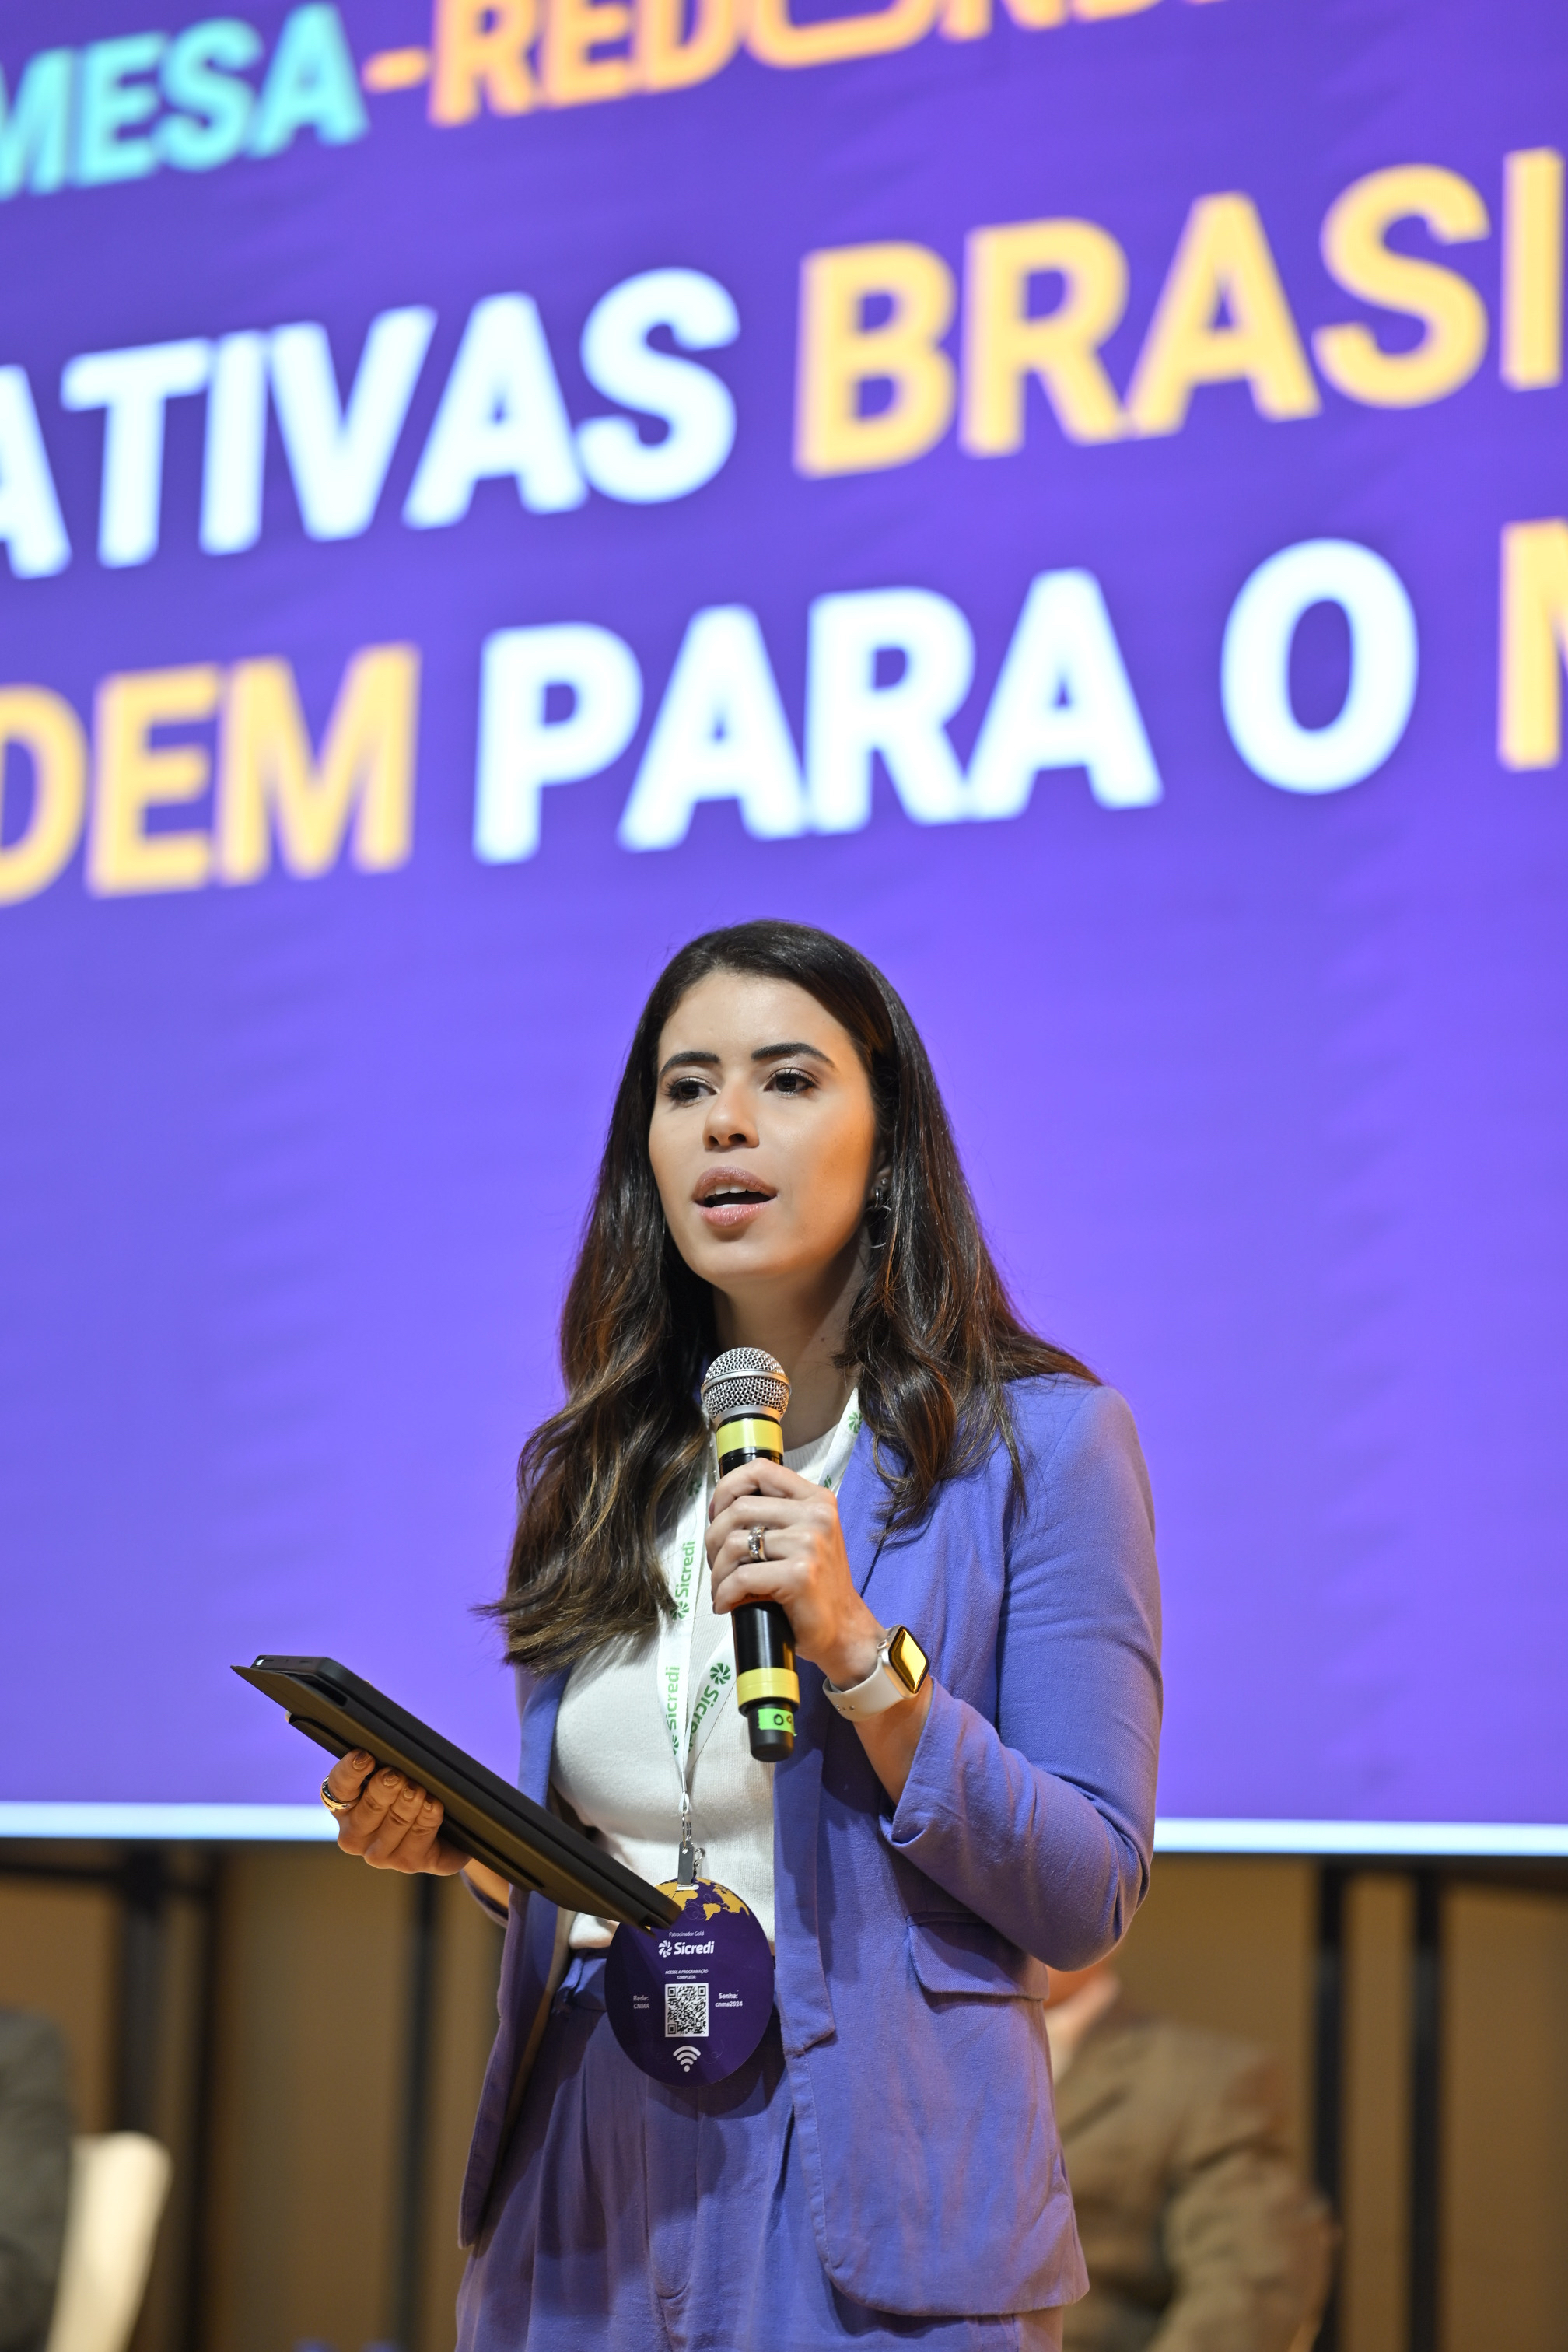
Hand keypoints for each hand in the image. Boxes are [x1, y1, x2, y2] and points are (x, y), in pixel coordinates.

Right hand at [323, 1753, 490, 1891]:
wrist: (442, 1833)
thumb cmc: (409, 1796)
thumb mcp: (395, 1777)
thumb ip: (385, 1765)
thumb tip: (390, 1751)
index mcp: (344, 1807)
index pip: (338, 1787)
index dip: (350, 1771)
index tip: (366, 1757)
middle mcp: (355, 1834)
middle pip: (370, 1805)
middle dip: (386, 1787)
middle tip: (397, 1775)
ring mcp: (379, 1853)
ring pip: (396, 1821)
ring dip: (410, 1802)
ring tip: (419, 1789)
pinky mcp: (406, 1862)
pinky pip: (417, 1837)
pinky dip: (427, 1818)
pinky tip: (432, 1807)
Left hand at [707, 1460, 882, 1689]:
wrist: (844, 1630)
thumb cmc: (817, 1588)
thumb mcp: (806, 1537)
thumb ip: (777, 1515)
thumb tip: (723, 1506)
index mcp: (817, 1500)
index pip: (760, 1469)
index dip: (727, 1488)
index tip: (717, 1513)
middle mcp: (816, 1516)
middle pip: (739, 1509)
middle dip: (714, 1539)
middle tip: (717, 1563)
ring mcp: (809, 1545)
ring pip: (734, 1544)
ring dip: (717, 1572)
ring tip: (723, 1588)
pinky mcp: (799, 1575)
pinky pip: (741, 1577)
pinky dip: (724, 1593)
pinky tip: (727, 1603)